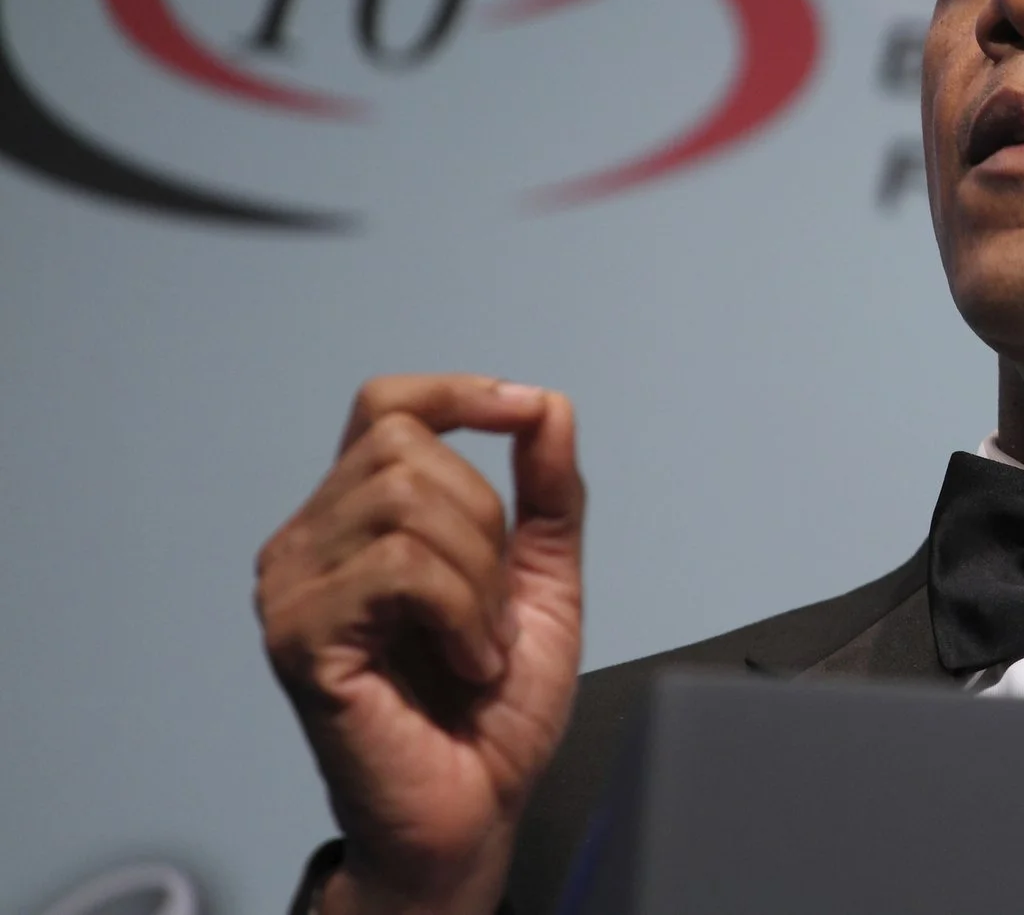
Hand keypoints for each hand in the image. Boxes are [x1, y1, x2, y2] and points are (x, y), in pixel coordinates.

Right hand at [256, 376, 585, 914]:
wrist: (474, 811)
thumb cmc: (492, 713)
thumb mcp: (542, 582)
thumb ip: (547, 494)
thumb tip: (548, 406)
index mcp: (358, 520)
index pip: (386, 407)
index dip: (457, 393)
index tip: (525, 412)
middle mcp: (310, 542)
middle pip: (408, 448)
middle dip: (485, 522)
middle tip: (492, 609)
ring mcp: (293, 587)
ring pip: (407, 505)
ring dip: (477, 580)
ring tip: (478, 645)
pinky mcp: (298, 636)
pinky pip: (398, 569)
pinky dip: (460, 615)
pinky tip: (464, 664)